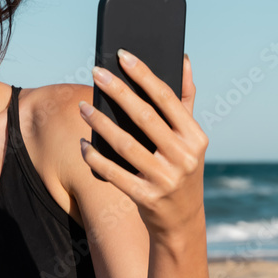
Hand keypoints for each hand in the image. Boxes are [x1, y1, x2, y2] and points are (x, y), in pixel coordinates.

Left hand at [78, 49, 207, 239]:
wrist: (181, 221)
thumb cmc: (180, 170)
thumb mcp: (190, 140)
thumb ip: (186, 101)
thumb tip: (184, 59)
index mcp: (195, 137)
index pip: (166, 98)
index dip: (143, 74)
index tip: (122, 56)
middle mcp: (183, 157)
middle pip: (144, 117)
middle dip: (118, 92)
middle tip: (96, 72)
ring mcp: (165, 179)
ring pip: (125, 145)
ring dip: (100, 124)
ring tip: (82, 107)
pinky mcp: (146, 198)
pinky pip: (114, 174)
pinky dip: (96, 158)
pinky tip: (83, 144)